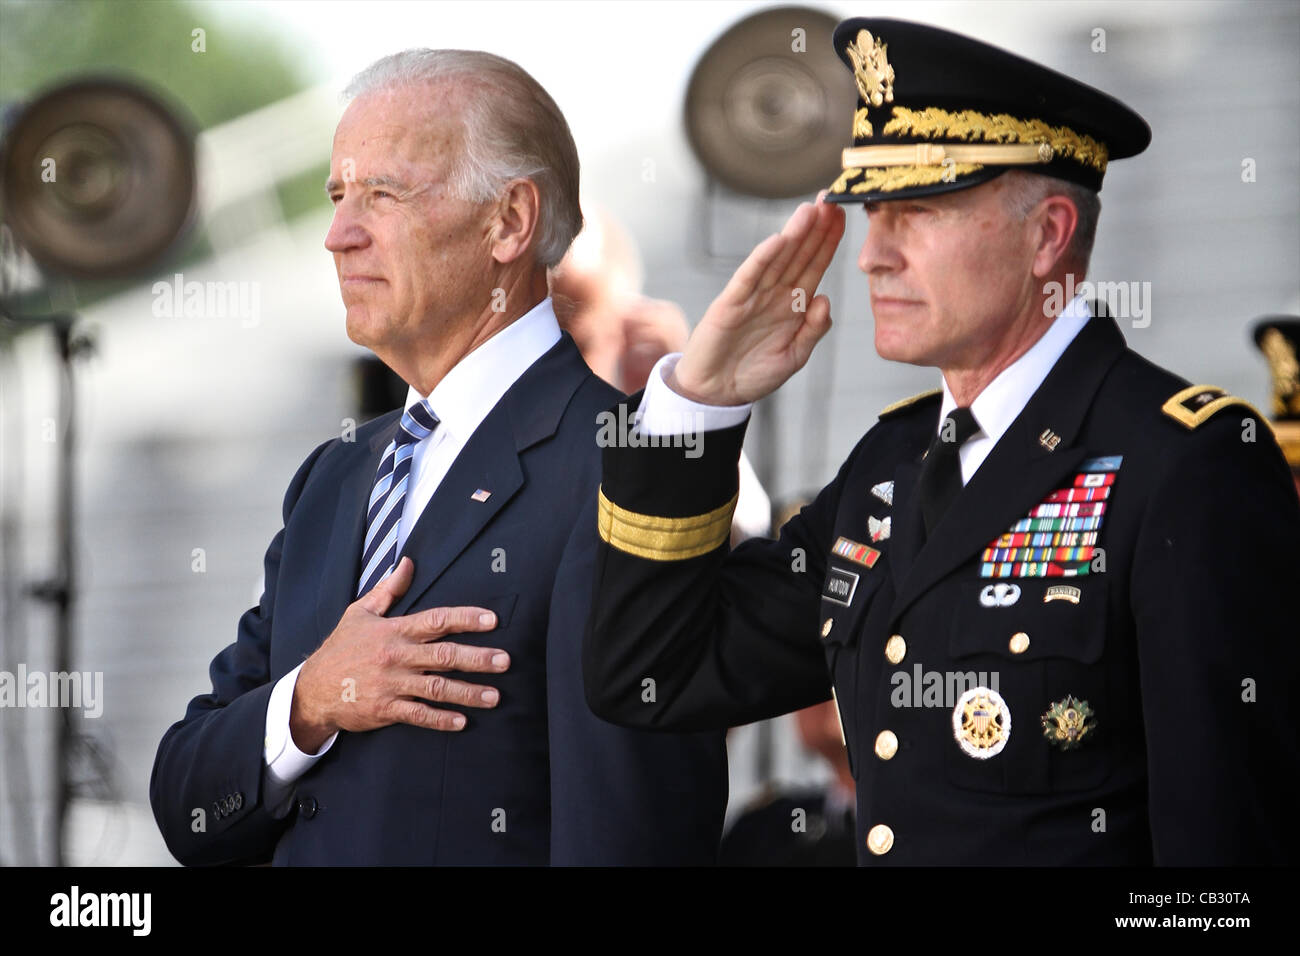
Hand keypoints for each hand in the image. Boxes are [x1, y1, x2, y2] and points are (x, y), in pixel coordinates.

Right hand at [289, 557, 507, 751]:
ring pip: (437, 688)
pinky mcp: (386, 709)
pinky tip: (462, 721)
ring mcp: (392, 684)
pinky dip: (441, 719)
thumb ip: (389, 590)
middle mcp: (397, 656)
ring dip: (468, 692)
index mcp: (395, 631)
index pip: (436, 620)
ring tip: (495, 696)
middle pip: (444, 655)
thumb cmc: (341, 648)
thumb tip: (409, 562)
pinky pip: (418, 715)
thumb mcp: (360, 613)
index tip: (492, 620)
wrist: (311, 689)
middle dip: (477, 658)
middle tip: (505, 661)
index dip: (465, 618)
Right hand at [671, 198, 844, 405]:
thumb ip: (813, 330)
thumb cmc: (754, 374)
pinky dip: (762, 260)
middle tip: (829, 200)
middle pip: (799, 255)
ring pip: (777, 260)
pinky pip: (749, 278)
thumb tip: (826, 300)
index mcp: (793, 305)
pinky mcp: (730, 304)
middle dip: (814, 228)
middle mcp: (774, 294)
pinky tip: (776, 241)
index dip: (828, 242)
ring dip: (793, 235)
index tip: (842, 216)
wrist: (717, 393)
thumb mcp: (794, 356)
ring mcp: (752, 296)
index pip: (814, 266)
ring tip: (809, 211)